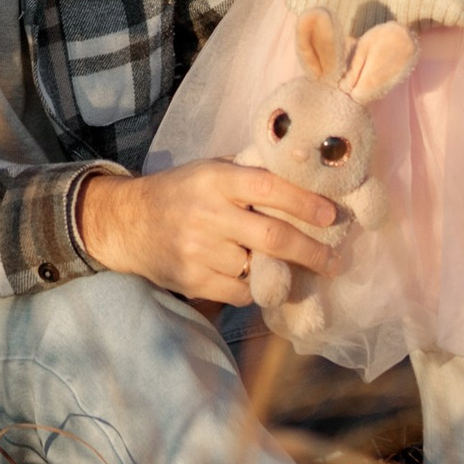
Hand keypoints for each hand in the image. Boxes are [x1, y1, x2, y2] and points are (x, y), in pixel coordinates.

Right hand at [77, 156, 342, 304]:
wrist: (128, 223)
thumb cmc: (182, 192)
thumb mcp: (210, 170)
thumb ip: (249, 177)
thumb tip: (307, 183)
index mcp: (216, 180)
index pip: (268, 188)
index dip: (304, 202)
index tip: (331, 216)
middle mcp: (208, 213)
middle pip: (273, 237)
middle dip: (312, 252)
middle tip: (335, 261)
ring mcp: (199, 250)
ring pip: (258, 269)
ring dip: (281, 272)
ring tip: (295, 269)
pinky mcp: (193, 280)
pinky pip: (240, 292)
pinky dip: (255, 288)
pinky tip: (253, 276)